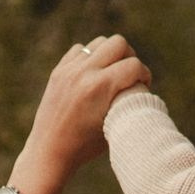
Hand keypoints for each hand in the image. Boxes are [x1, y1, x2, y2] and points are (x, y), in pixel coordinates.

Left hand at [12, 35, 150, 193]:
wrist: (49, 151)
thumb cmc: (86, 146)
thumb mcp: (115, 126)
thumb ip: (129, 101)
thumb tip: (143, 86)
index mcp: (100, 88)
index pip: (134, 65)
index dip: (145, 75)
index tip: (144, 85)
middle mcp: (84, 73)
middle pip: (119, 43)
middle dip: (130, 57)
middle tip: (129, 75)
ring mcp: (68, 70)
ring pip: (100, 42)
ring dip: (111, 54)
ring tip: (112, 72)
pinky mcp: (58, 71)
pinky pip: (81, 49)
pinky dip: (91, 57)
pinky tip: (93, 74)